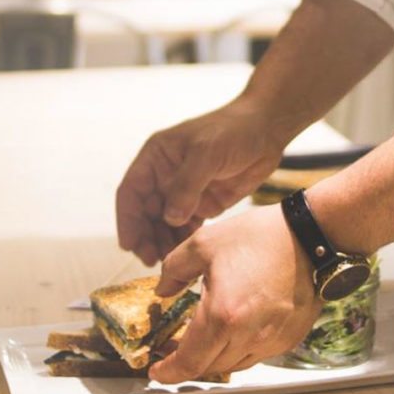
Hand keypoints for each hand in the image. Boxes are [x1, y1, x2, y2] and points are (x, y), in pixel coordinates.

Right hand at [115, 100, 286, 265]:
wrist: (266, 131)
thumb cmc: (233, 130)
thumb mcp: (206, 153)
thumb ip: (186, 185)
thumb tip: (170, 218)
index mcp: (156, 157)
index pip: (131, 192)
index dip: (127, 219)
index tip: (129, 244)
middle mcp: (165, 176)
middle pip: (145, 213)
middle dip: (145, 237)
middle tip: (150, 260)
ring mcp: (184, 192)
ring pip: (164, 224)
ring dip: (162, 242)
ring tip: (166, 263)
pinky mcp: (203, 204)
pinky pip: (186, 228)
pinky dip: (182, 242)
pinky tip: (184, 256)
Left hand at [149, 204, 320, 382]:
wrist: (311, 237)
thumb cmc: (263, 237)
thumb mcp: (205, 243)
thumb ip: (174, 268)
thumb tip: (163, 290)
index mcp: (222, 315)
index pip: (188, 362)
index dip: (168, 372)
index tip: (156, 370)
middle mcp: (248, 336)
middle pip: (208, 368)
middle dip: (186, 363)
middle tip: (173, 349)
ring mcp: (271, 341)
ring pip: (232, 365)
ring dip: (212, 358)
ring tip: (202, 340)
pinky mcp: (288, 339)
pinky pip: (256, 356)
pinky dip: (238, 351)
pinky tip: (233, 331)